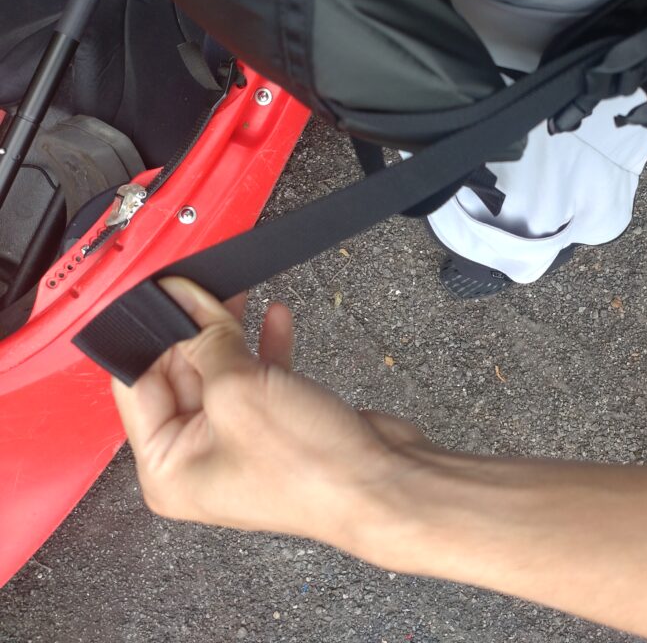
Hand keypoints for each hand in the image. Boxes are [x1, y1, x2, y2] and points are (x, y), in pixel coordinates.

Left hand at [112, 277, 434, 560]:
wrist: (383, 485)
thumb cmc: (312, 471)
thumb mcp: (240, 391)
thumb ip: (206, 339)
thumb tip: (182, 299)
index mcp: (168, 469)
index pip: (137, 386)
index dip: (148, 336)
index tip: (162, 293)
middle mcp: (198, 460)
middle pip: (180, 375)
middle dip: (194, 328)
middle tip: (204, 288)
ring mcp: (240, 442)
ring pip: (222, 371)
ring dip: (231, 332)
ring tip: (236, 295)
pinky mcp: (277, 427)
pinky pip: (258, 377)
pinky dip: (264, 347)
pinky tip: (276, 319)